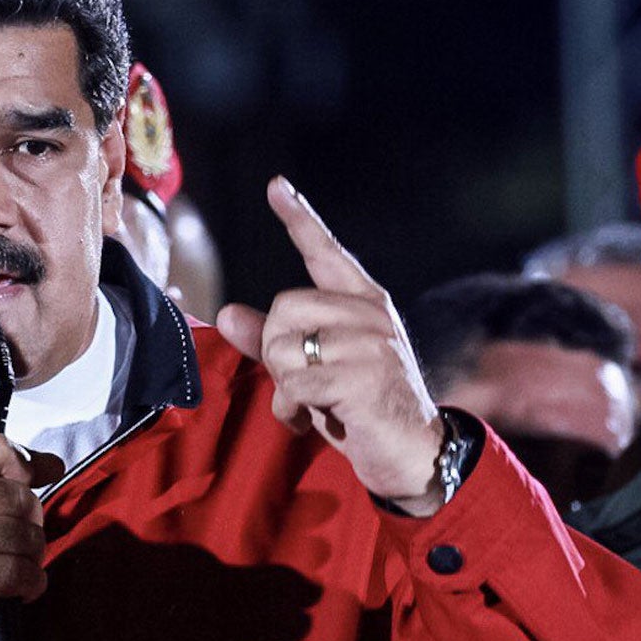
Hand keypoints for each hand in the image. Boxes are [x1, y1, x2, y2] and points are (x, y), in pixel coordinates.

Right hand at [0, 434, 46, 640]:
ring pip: (28, 534)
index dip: (28, 462)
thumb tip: (48, 464)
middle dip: (28, 522)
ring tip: (8, 566)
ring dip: (30, 556)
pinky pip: (27, 571)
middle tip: (12, 542)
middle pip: (20, 495)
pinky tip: (15, 589)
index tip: (44, 471)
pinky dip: (30, 584)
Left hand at [215, 178, 448, 514]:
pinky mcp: (362, 377)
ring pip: (284, 346)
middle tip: (300, 382)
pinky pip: (294, 382)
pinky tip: (314, 419)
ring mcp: (369, 344)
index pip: (326, 252)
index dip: (299, 218)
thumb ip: (273, 340)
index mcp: (364, 303)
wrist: (413, 454)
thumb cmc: (360, 409)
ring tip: (311, 404)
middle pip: (284, 308)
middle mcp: (370, 315)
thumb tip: (228, 312)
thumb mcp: (314, 369)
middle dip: (276, 351)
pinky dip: (292, 407)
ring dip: (284, 385)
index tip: (276, 185)